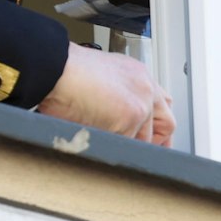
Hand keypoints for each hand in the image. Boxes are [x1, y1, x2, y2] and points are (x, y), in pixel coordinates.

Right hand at [37, 42, 176, 145]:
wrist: (53, 66)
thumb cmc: (64, 73)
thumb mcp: (99, 78)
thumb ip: (115, 95)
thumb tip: (112, 120)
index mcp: (137, 75)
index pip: (162, 104)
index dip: (157, 126)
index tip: (153, 140)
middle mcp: (145, 86)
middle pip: (166, 123)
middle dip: (155, 142)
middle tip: (141, 154)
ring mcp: (141, 102)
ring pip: (146, 139)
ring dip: (128, 147)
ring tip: (107, 147)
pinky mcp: (130, 116)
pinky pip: (127, 145)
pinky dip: (113, 149)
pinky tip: (98, 144)